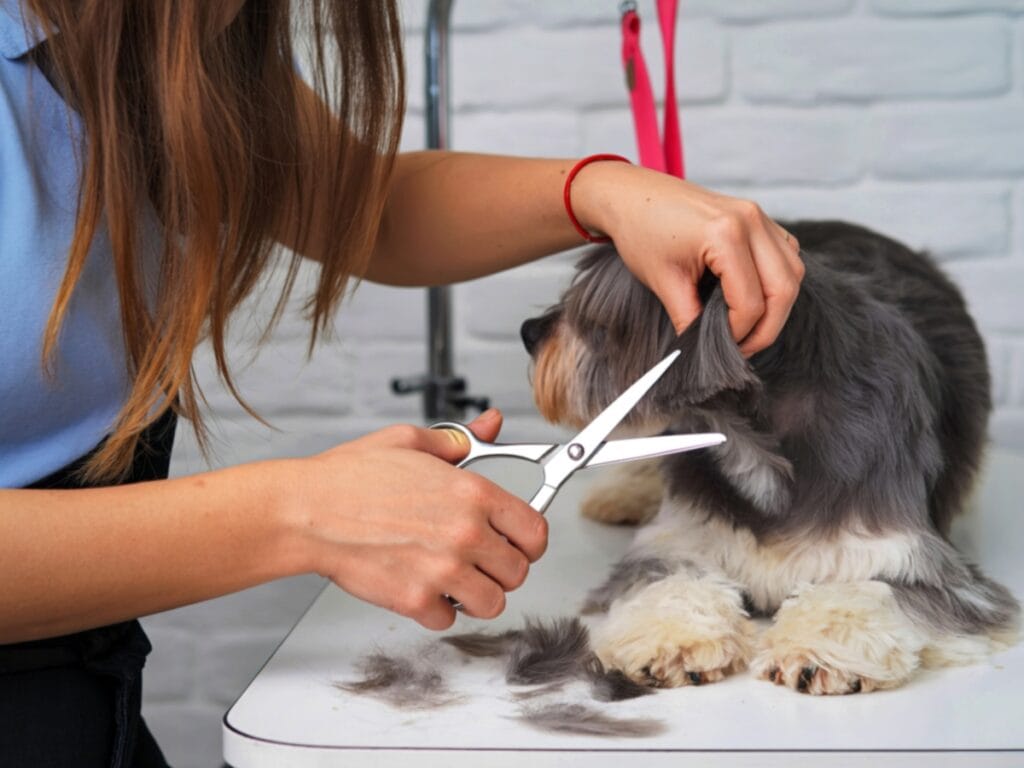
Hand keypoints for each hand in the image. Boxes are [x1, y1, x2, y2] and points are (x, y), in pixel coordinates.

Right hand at [282, 409, 546, 629]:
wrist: (308, 511)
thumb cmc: (352, 477)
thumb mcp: (410, 441)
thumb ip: (461, 439)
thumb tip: (491, 425)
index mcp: (472, 493)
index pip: (534, 531)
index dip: (530, 541)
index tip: (519, 544)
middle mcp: (464, 533)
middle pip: (518, 572)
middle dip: (502, 570)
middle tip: (480, 562)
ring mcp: (442, 571)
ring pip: (492, 603)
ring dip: (475, 595)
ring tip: (454, 579)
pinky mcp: (414, 601)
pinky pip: (448, 620)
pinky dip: (437, 610)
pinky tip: (421, 587)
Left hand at [571, 161, 803, 355]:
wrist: (631, 195)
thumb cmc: (641, 232)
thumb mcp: (663, 282)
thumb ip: (690, 319)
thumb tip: (704, 351)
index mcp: (726, 234)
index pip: (751, 303)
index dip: (739, 333)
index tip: (719, 345)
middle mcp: (751, 220)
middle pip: (784, 289)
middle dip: (767, 328)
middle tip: (742, 348)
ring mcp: (758, 215)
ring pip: (793, 272)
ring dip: (777, 306)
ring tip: (748, 327)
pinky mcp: (758, 217)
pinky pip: (786, 254)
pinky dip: (777, 281)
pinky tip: (753, 296)